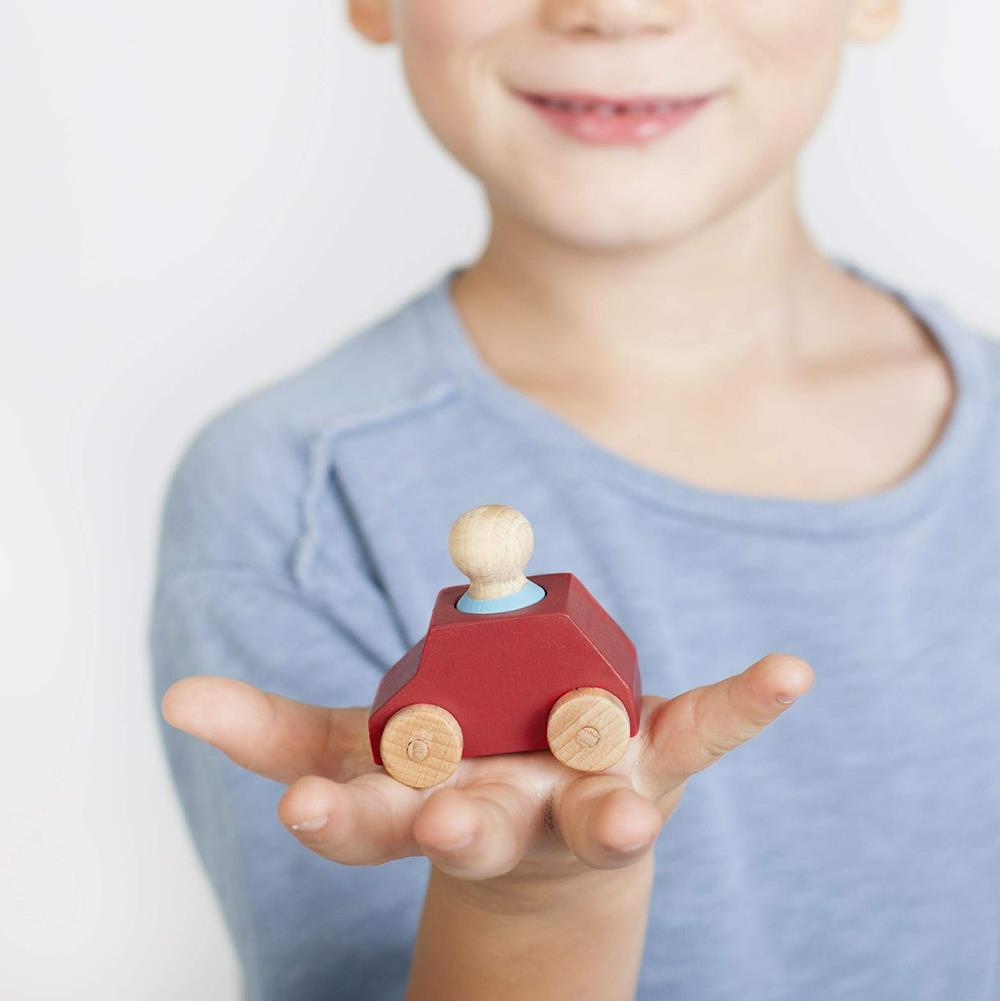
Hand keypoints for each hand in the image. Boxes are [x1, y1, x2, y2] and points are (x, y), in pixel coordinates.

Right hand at [162, 652, 811, 887]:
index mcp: (427, 806)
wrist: (540, 840)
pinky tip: (788, 672)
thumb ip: (269, 731)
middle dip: (459, 827)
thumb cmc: (436, 779)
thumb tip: (175, 700)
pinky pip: (703, 734)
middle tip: (446, 821)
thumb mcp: (351, 752)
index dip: (336, 813)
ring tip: (622, 821)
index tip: (302, 803)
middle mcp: (509, 816)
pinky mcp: (654, 772)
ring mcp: (588, 800)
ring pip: (594, 818)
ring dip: (605, 820)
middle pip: (481, 830)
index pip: (369, 822)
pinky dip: (747, 703)